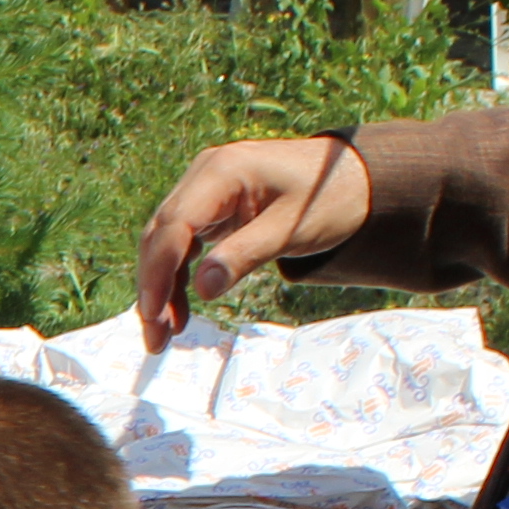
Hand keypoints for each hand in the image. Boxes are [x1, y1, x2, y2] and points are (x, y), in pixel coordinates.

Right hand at [135, 135, 373, 346]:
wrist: (355, 176)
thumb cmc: (329, 197)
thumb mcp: (291, 230)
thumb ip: (245, 255)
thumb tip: (201, 289)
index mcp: (222, 172)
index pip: (174, 225)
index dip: (158, 272)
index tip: (153, 313)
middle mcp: (205, 174)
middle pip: (161, 234)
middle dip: (153, 286)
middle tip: (154, 336)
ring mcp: (206, 188)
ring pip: (166, 241)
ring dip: (161, 285)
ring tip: (165, 332)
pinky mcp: (212, 205)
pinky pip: (184, 241)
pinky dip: (179, 275)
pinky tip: (180, 309)